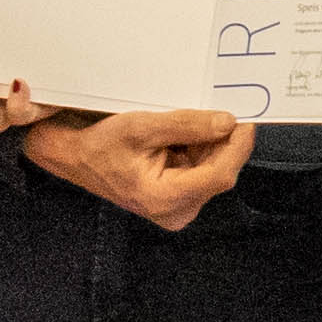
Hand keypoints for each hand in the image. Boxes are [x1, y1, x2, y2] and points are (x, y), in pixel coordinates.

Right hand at [25, 106, 257, 230]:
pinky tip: (185, 135)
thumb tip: (228, 122)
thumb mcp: (141, 126)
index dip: (237, 146)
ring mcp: (177, 208)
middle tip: (222, 108)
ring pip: (213, 169)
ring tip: (191, 122)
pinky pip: (202, 171)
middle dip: (223, 141)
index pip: (220, 175)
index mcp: (164, 200)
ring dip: (210, 144)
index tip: (246, 118)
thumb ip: (187, 125)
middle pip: (219, 172)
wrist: (75, 157)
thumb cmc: (100, 144)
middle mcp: (175, 212)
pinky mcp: (177, 199)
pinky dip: (201, 150)